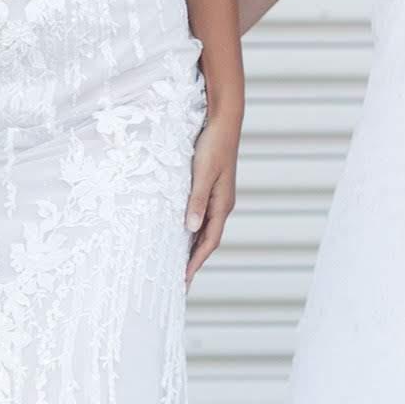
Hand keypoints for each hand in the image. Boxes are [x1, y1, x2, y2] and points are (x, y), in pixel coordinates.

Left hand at [185, 115, 238, 282]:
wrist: (224, 122)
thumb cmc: (213, 146)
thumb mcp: (202, 173)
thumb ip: (197, 201)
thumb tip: (191, 229)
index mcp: (222, 205)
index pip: (209, 242)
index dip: (196, 261)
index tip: (184, 280)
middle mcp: (222, 205)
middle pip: (208, 240)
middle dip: (195, 261)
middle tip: (180, 281)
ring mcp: (218, 197)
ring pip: (206, 230)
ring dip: (194, 247)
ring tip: (180, 264)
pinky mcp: (213, 188)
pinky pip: (203, 217)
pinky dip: (194, 231)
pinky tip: (184, 234)